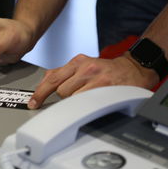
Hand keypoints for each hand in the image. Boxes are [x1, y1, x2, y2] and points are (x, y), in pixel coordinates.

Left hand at [27, 52, 159, 108]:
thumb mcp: (84, 65)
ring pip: (71, 97)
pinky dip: (83, 106)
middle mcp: (85, 67)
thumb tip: (45, 81)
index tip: (33, 102)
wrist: (134, 69)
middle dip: (64, 96)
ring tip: (87, 97)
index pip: (52, 77)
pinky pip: (84, 102)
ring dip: (75, 101)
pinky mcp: (104, 88)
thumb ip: (64, 73)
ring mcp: (95, 78)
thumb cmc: (107, 70)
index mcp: (78, 61)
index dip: (40, 92)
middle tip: (76, 96)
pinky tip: (90, 103)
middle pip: (60, 90)